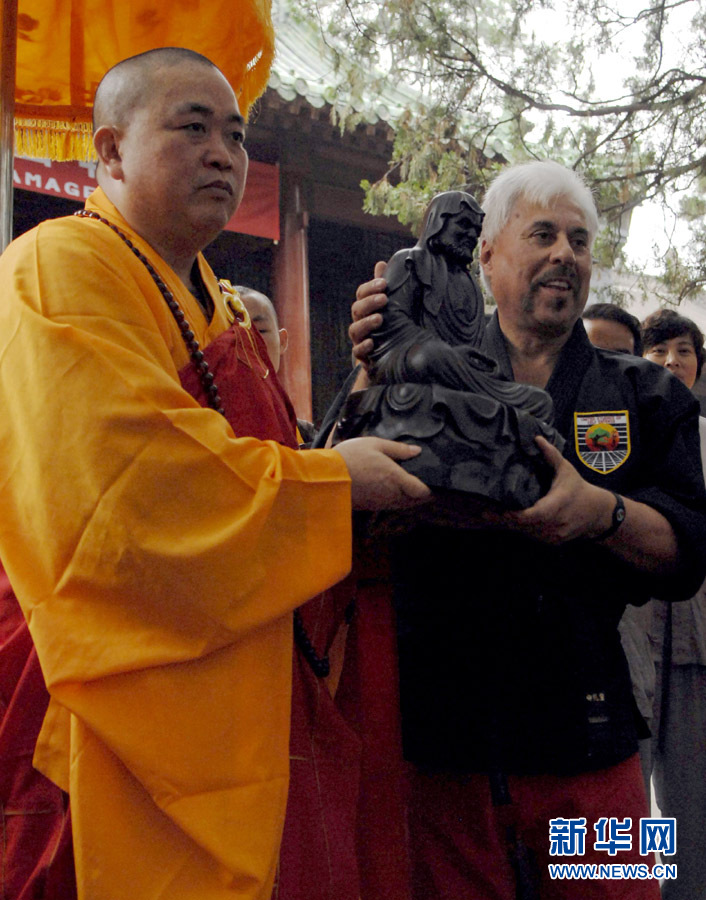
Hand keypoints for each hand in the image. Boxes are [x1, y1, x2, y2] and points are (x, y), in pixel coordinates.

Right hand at [334, 436, 431, 510]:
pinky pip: (388, 506)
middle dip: (420, 495)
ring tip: (407, 487)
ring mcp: (380, 503)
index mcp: (397, 479)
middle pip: (414, 501)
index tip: (431, 482)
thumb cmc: (351, 457)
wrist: (326, 478)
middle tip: (422, 484)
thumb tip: (417, 451)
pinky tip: (389, 490)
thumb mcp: (375, 444)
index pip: (422, 491)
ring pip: (401, 505)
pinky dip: (393, 500)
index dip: (429, 489)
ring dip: (407, 498)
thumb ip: (398, 449)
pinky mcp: (369, 507)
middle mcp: (392, 495)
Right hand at [350, 260, 388, 366]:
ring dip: (366, 323)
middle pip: (357, 309)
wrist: (389, 357)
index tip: (384, 283)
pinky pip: (357, 352)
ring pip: (355, 329)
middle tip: (384, 298)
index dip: (370, 287)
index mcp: (365, 308)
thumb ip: (383, 287)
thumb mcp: (389, 306)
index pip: (361, 294)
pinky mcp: (363, 357)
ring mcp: (359, 339)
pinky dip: (363, 346)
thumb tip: (381, 263)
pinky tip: (372, 342)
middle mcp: (359, 322)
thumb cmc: (388, 326)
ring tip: (380, 319)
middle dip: (369, 303)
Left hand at [486, 436, 614, 542]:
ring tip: (490, 516)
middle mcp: (555, 523)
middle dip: (504, 519)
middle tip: (483, 511)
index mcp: (557, 504)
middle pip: (524, 526)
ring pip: (526, 533)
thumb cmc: (578, 488)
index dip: (515, 516)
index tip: (499, 510)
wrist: (596, 513)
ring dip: (510, 526)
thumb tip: (536, 438)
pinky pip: (532, 537)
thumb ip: (551, 455)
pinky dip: (520, 530)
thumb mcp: (566, 470)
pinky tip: (506, 522)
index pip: (533, 515)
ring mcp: (554, 535)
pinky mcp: (553, 542)